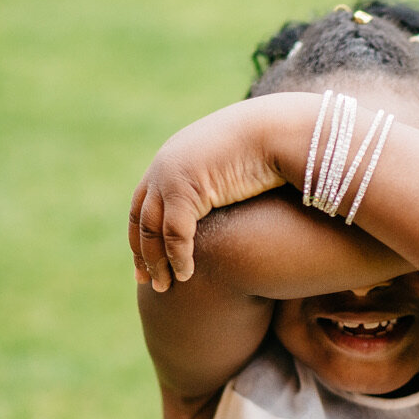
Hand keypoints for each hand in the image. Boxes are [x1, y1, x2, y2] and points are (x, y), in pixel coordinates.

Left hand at [129, 107, 287, 290]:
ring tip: (164, 287)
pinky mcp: (185, 191)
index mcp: (173, 159)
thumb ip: (224, 183)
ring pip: (153, 231)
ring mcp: (170, 178)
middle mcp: (164, 167)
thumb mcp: (236, 166)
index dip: (143, 234)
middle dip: (143, 253)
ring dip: (157, 262)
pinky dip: (178, 258)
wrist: (277, 131)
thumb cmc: (268, 147)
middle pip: (141, 219)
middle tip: (147, 282)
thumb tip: (231, 200)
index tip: (145, 261)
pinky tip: (186, 276)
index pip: (145, 203)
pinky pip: (175, 235)